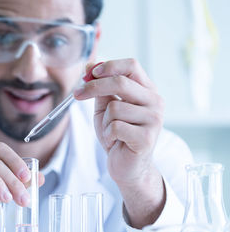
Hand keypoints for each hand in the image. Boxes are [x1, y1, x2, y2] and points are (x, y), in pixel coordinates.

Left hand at [74, 59, 164, 227]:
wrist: (126, 166)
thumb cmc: (117, 135)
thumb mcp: (105, 108)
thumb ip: (100, 88)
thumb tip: (90, 65)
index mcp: (147, 90)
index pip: (131, 66)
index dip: (109, 66)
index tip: (90, 73)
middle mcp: (155, 102)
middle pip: (121, 82)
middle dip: (93, 87)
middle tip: (77, 94)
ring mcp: (154, 119)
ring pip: (114, 108)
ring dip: (104, 121)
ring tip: (111, 131)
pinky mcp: (147, 137)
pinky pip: (115, 126)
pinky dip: (108, 134)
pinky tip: (115, 141)